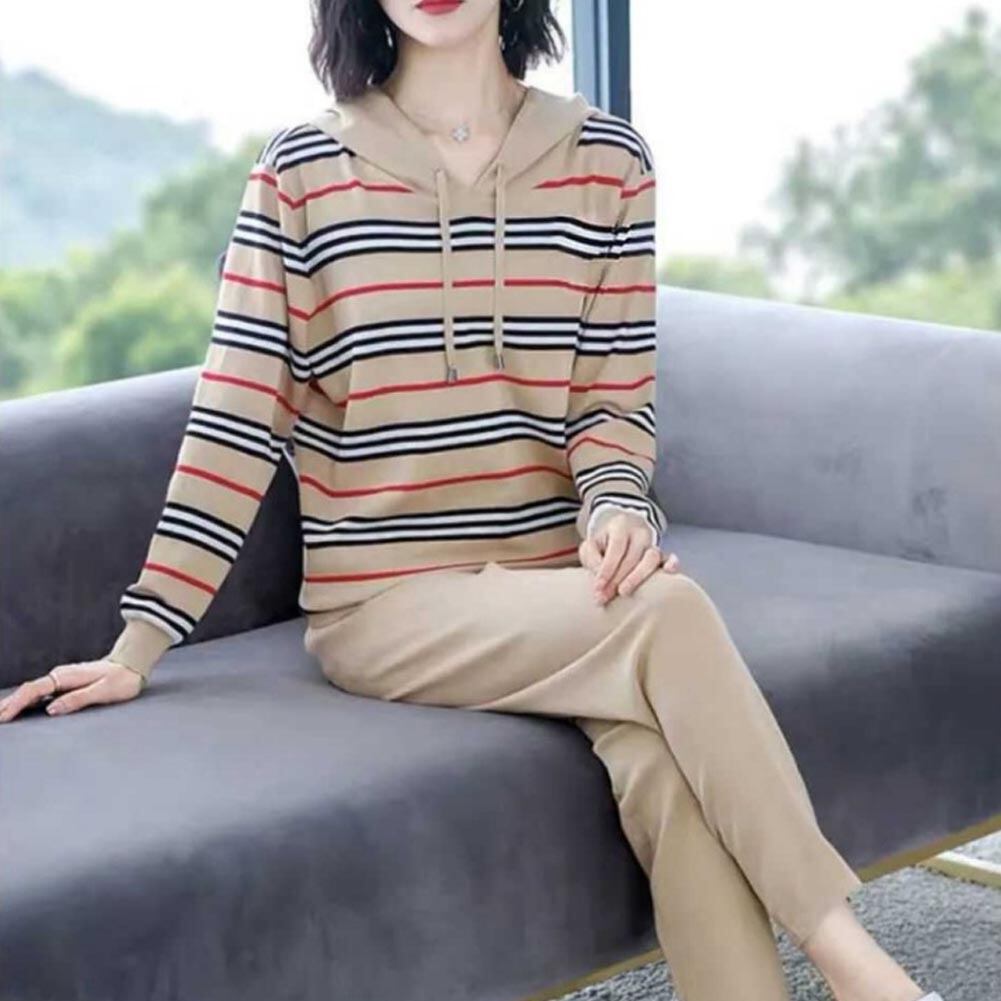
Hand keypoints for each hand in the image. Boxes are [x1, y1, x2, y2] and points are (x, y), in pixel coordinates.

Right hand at [0, 659, 144, 722]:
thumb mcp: (103, 691)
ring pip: (33, 691)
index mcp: (67, 676)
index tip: (5, 716)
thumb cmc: (121, 679)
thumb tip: (51, 709)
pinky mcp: (66, 683)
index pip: (34, 690)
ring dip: (16, 702)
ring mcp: (62, 678)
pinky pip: (42, 692)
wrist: (132, 665)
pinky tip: (20, 708)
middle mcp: (61, 675)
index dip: (17, 704)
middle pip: (28, 690)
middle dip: (10, 704)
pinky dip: (28, 700)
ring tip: (2, 715)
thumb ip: (78, 699)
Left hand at [579, 508, 681, 605]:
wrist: (622, 533)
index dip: (607, 569)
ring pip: (651, 558)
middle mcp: (639, 534)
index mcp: (620, 526)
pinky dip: (671, 566)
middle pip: (632, 556)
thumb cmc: (604, 543)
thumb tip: (600, 577)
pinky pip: (669, 558)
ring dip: (637, 577)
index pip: (616, 548)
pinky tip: (668, 573)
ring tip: (624, 593)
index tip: (598, 588)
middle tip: (606, 597)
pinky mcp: (662, 555)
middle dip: (617, 579)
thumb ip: (591, 558)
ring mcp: (653, 544)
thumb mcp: (591, 545)